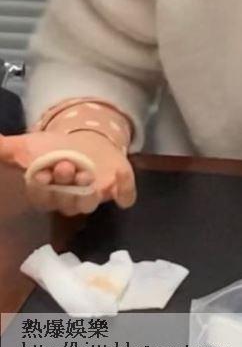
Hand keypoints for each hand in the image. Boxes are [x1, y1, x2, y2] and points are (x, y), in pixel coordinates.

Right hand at [0, 130, 135, 215]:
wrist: (85, 142)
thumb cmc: (52, 150)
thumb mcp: (26, 146)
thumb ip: (3, 149)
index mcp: (46, 193)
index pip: (41, 197)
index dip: (41, 188)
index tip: (42, 174)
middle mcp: (68, 199)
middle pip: (65, 202)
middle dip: (65, 185)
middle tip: (66, 165)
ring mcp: (93, 195)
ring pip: (89, 204)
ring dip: (88, 192)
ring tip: (87, 173)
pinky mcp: (117, 187)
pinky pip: (124, 195)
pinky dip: (125, 189)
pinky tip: (120, 176)